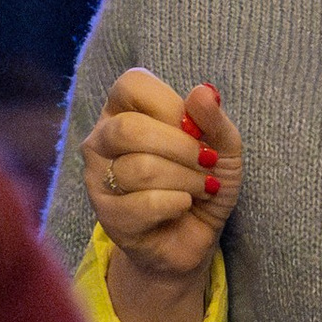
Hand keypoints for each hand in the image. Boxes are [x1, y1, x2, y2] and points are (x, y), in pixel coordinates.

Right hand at [84, 70, 239, 321]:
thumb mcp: (222, 147)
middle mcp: (101, 140)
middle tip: (206, 162)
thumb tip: (203, 91)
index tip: (194, 128)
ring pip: (138, 169)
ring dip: (185, 180)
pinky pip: (143, 204)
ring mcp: (98, 180)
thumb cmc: (202, 180)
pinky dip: (176, 204)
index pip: (132, 85)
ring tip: (201, 188)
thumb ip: (214, 119)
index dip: (170, 105)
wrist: (194, 236)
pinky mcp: (107, 217)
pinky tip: (183, 207)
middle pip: (129, 129)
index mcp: (123, 110)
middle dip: (180, 147)